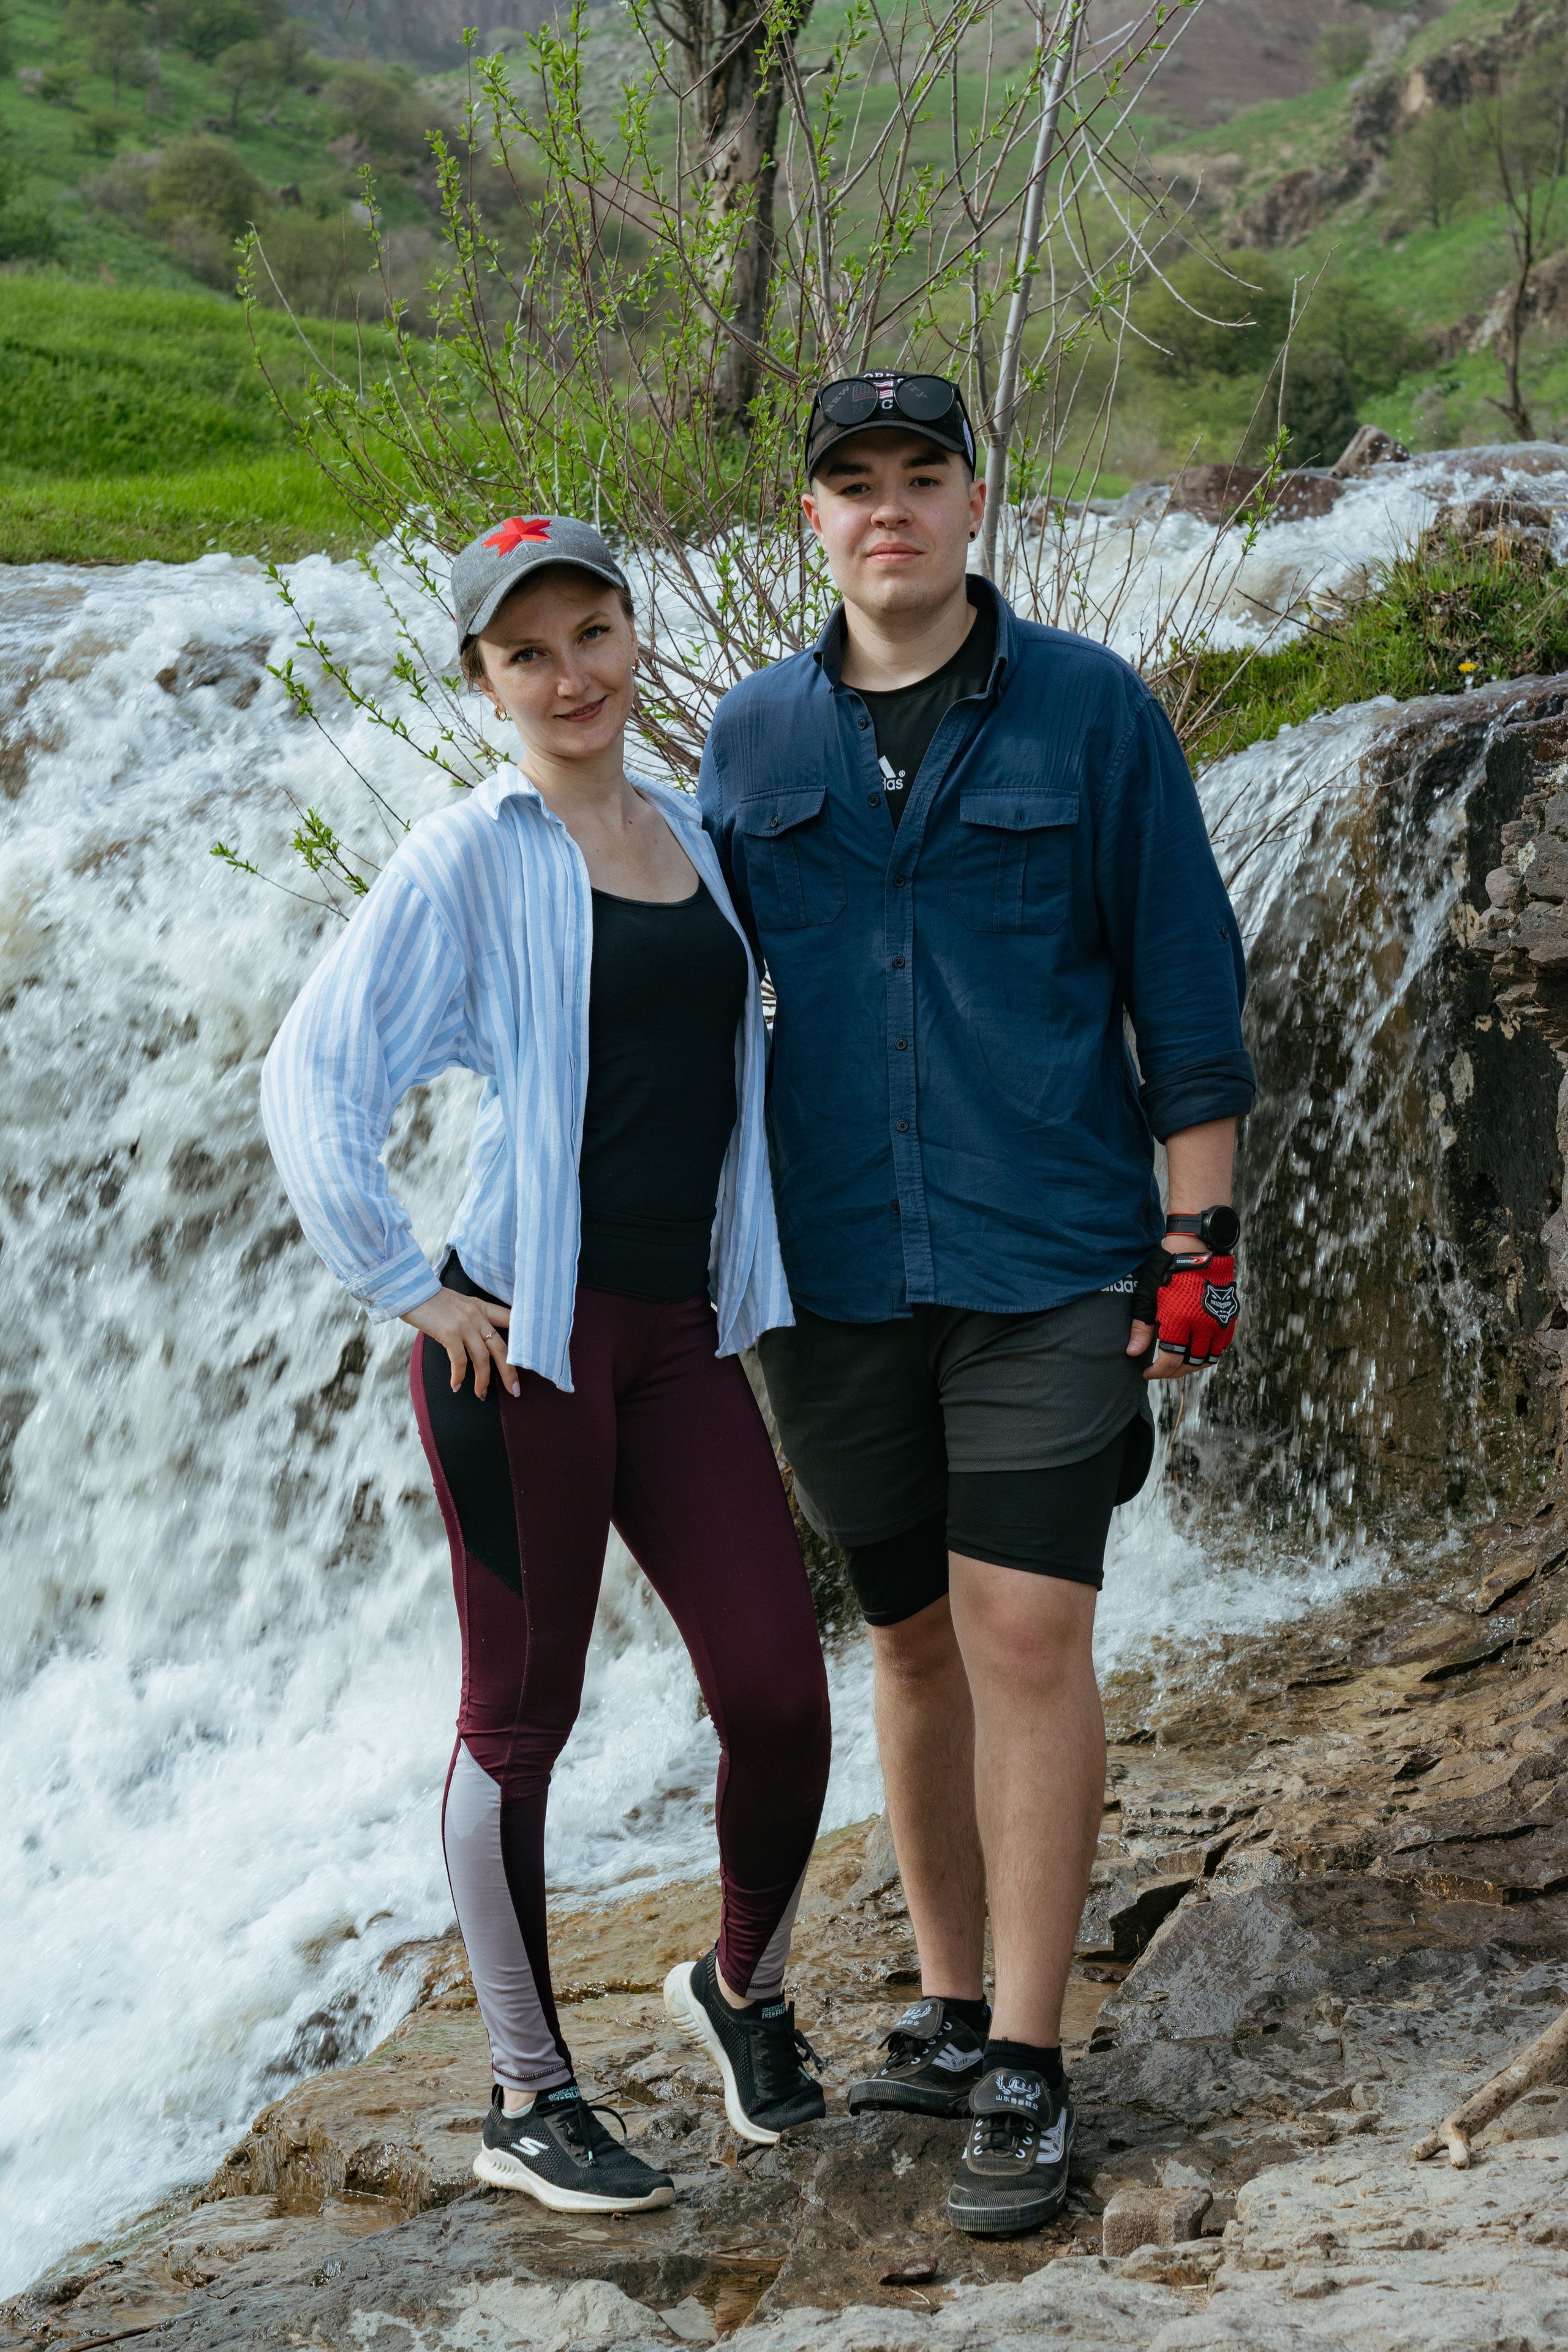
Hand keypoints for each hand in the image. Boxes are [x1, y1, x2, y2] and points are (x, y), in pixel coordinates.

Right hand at [403, 1287, 517, 1398]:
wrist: (411, 1290)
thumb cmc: (432, 1301)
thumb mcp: (459, 1304)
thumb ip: (472, 1317)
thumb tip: (478, 1338)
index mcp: (481, 1307)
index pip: (510, 1319)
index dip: (522, 1337)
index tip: (530, 1355)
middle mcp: (477, 1316)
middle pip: (501, 1347)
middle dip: (510, 1372)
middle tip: (515, 1391)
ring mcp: (464, 1324)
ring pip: (482, 1358)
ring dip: (483, 1380)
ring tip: (481, 1394)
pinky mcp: (449, 1333)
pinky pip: (460, 1361)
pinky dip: (459, 1376)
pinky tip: (456, 1386)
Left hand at [1126, 1241, 1239, 1381]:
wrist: (1198, 1247)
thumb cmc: (1168, 1269)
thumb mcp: (1148, 1295)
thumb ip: (1142, 1327)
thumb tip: (1132, 1353)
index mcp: (1180, 1320)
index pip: (1170, 1361)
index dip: (1157, 1372)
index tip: (1147, 1372)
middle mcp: (1203, 1325)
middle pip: (1190, 1363)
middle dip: (1173, 1372)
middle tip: (1160, 1370)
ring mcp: (1219, 1321)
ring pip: (1209, 1358)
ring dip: (1192, 1365)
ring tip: (1178, 1363)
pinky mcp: (1228, 1316)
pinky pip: (1222, 1345)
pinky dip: (1209, 1353)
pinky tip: (1195, 1350)